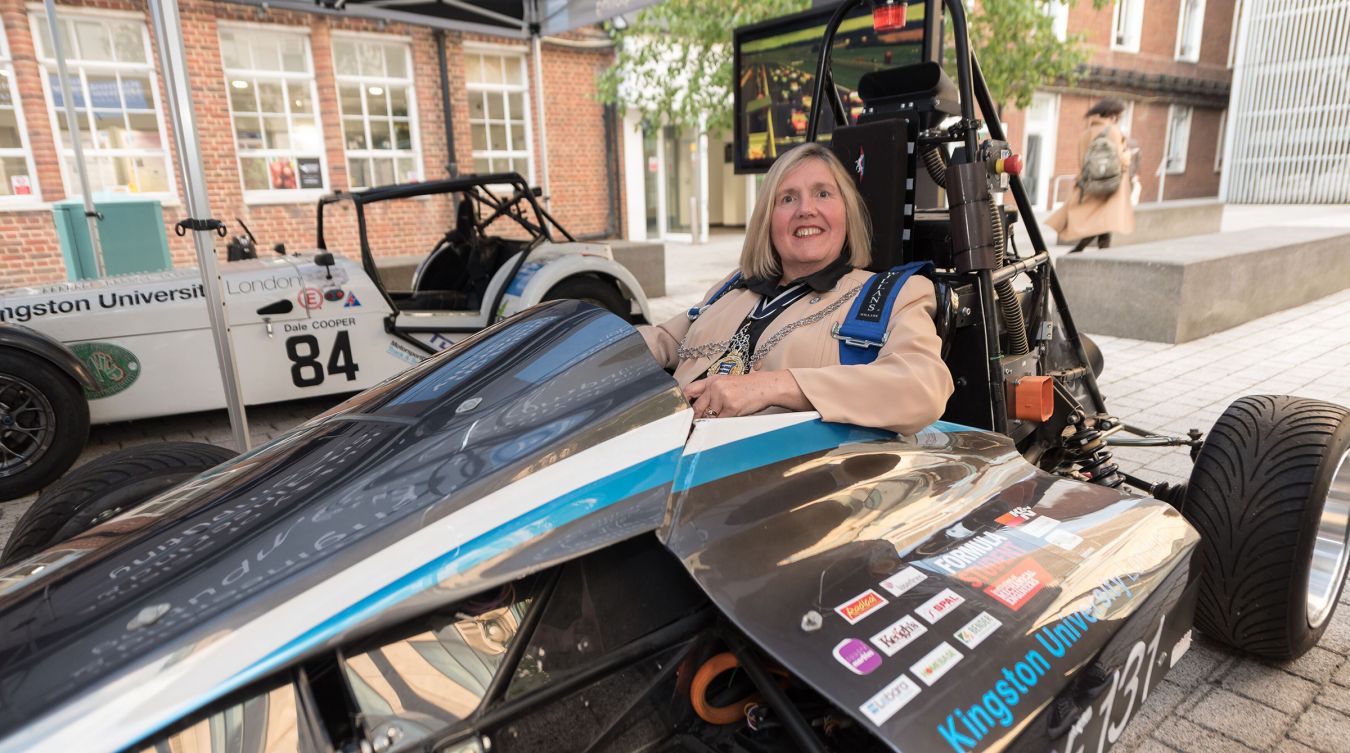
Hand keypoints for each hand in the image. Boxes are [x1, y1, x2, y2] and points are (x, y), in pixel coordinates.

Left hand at [683, 370, 809, 418]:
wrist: (765, 386)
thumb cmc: (746, 387)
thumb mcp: (725, 383)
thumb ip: (710, 392)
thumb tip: (695, 408)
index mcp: (712, 380)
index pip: (689, 391)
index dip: (683, 403)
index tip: (680, 412)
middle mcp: (715, 387)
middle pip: (697, 408)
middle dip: (695, 418)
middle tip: (692, 426)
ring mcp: (723, 397)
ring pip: (709, 417)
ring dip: (710, 422)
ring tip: (715, 422)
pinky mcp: (731, 408)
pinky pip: (720, 421)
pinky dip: (720, 425)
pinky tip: (726, 421)